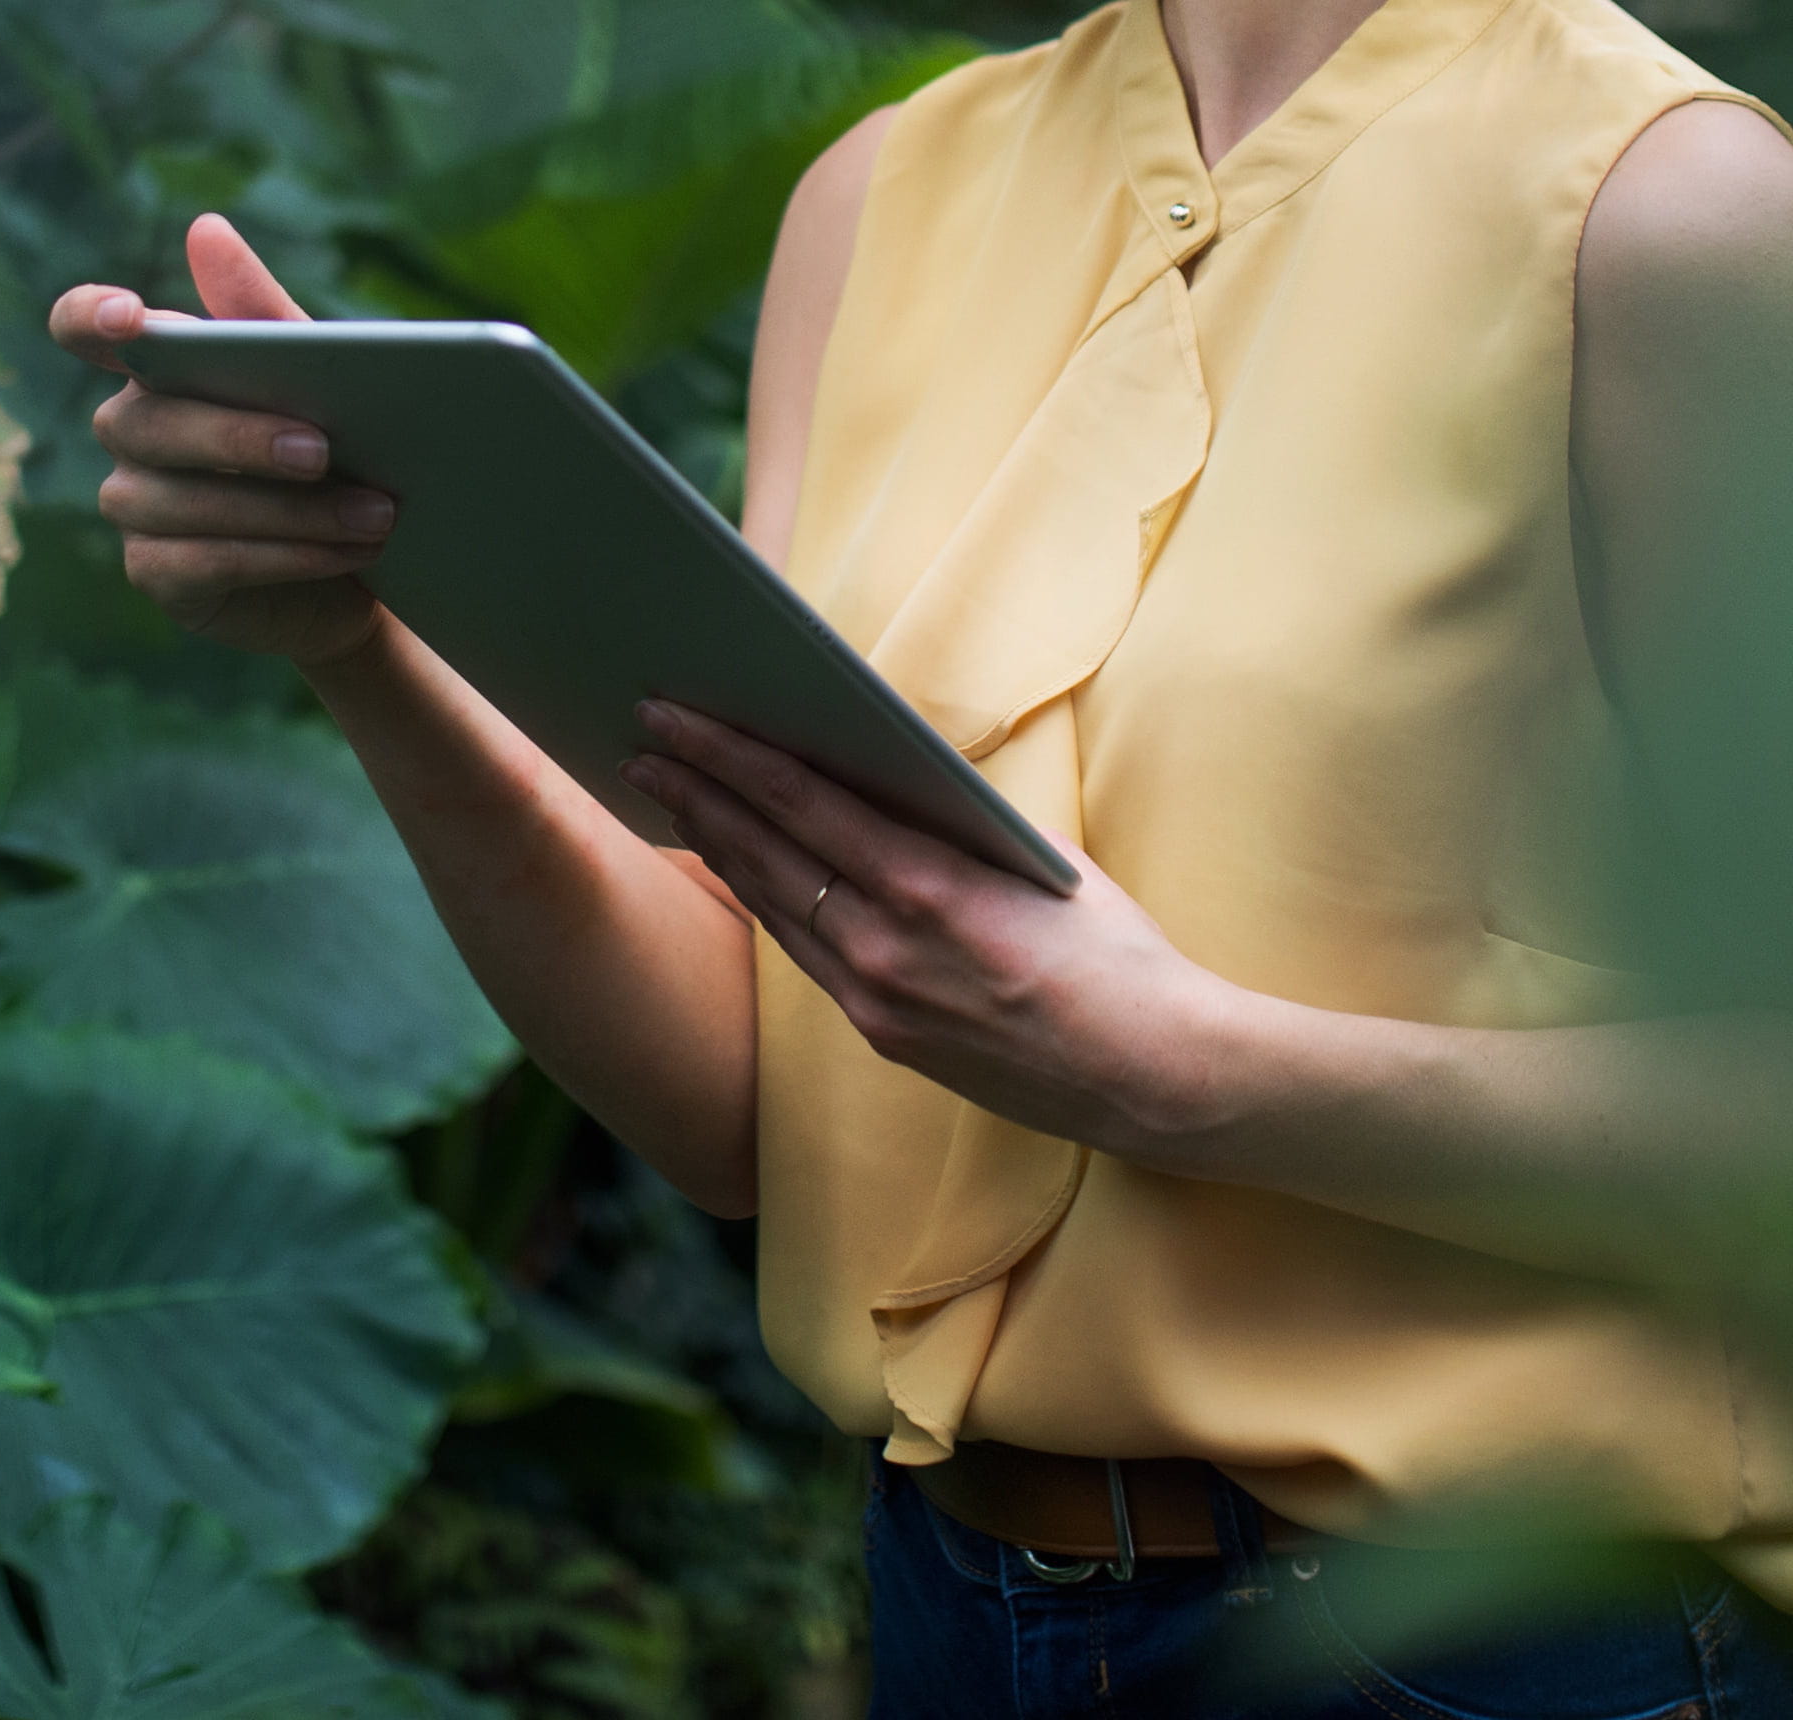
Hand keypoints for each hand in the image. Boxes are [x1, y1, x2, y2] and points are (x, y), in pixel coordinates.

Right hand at [50, 216, 397, 669]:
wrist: (365, 559)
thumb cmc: (334, 449)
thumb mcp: (317, 378)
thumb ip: (261, 314)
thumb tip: (205, 228)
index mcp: (155, 364)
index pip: (83, 326)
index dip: (89, 316)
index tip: (131, 316)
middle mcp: (128, 429)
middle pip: (149, 423)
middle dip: (240, 438)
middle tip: (324, 449)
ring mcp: (132, 504)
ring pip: (184, 501)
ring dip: (286, 510)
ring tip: (374, 515)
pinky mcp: (154, 572)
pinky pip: (204, 562)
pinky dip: (281, 556)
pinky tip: (343, 553)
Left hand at [622, 701, 1246, 1156]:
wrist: (1154, 1076)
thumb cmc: (1116, 953)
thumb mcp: (1041, 861)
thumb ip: (954, 823)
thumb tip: (883, 770)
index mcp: (928, 889)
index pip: (801, 802)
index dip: (725, 754)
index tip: (671, 715)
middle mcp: (886, 949)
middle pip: (765, 853)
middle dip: (694, 791)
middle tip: (638, 742)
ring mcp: (878, 1003)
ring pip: (774, 907)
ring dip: (716, 844)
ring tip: (668, 793)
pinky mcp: (884, 1039)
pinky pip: (807, 957)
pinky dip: (768, 902)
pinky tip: (743, 868)